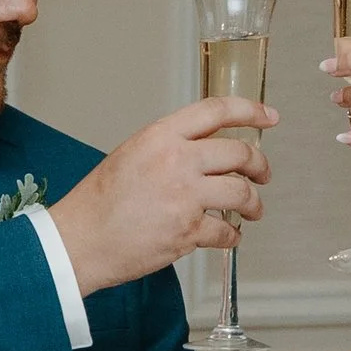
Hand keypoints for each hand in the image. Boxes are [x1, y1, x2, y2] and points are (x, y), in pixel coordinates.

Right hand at [50, 97, 276, 292]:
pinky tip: (229, 236)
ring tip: (253, 209)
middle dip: (260, 165)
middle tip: (263, 174)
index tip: (270, 116)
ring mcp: (184, 196)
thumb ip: (170, 147)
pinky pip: (226, 230)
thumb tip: (206, 150)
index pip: (217, 111)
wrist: (80, 240)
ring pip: (242, 192)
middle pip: (239, 152)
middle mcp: (177, 161)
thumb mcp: (132, 154)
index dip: (250, 110)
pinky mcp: (187, 231)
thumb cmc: (100, 202)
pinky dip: (233, 235)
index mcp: (161, 136)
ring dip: (254, 203)